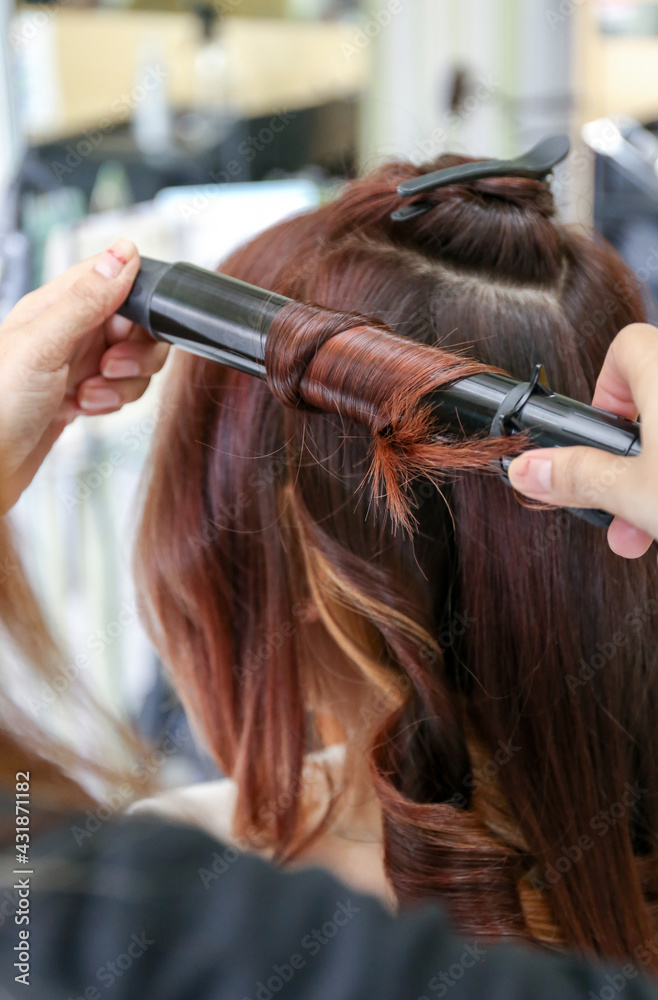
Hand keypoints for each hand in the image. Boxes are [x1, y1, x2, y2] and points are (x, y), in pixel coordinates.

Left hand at [0, 238, 167, 510]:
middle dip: (137, 352)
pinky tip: (83, 411)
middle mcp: (67, 331)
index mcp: (55, 306)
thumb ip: (87, 299)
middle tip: (109, 368)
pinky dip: (111, 403)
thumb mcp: (44, 344)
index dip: (135, 302)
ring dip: (123, 384)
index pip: (114, 279)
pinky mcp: (80, 396)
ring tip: (88, 395)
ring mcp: (74, 364)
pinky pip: (119, 391)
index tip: (129, 330)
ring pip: (133, 362)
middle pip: (134, 325)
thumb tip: (123, 251)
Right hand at [508, 323, 657, 559]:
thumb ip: (578, 477)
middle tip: (618, 497)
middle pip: (649, 401)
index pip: (624, 347)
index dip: (600, 392)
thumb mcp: (636, 491)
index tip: (593, 438)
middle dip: (625, 460)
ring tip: (642, 531)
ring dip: (651, 481)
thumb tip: (526, 469)